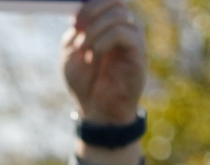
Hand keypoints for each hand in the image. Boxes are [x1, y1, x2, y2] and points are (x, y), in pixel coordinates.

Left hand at [60, 0, 144, 125]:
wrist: (96, 110)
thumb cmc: (84, 82)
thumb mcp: (71, 52)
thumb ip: (76, 30)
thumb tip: (80, 10)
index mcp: (105, 24)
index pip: (105, 0)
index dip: (89, 4)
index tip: (73, 21)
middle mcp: (122, 27)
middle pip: (114, 0)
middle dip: (91, 11)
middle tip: (77, 29)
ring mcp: (132, 38)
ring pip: (118, 15)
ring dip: (94, 30)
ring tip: (84, 51)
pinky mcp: (138, 52)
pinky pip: (124, 33)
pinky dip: (103, 41)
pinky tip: (94, 56)